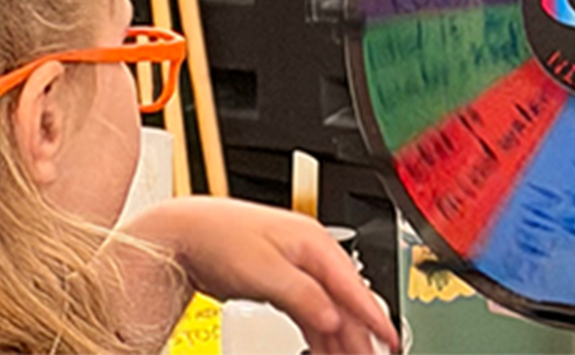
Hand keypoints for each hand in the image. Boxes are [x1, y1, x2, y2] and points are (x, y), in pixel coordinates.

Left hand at [117, 198, 397, 354]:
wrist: (184, 233)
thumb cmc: (219, 237)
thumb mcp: (265, 270)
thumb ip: (303, 295)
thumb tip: (333, 317)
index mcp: (312, 242)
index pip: (353, 286)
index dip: (374, 316)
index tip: (390, 340)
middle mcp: (308, 253)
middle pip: (344, 302)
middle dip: (358, 335)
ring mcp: (295, 268)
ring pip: (328, 310)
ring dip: (340, 339)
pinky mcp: (282, 281)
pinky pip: (311, 312)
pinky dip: (319, 334)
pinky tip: (324, 351)